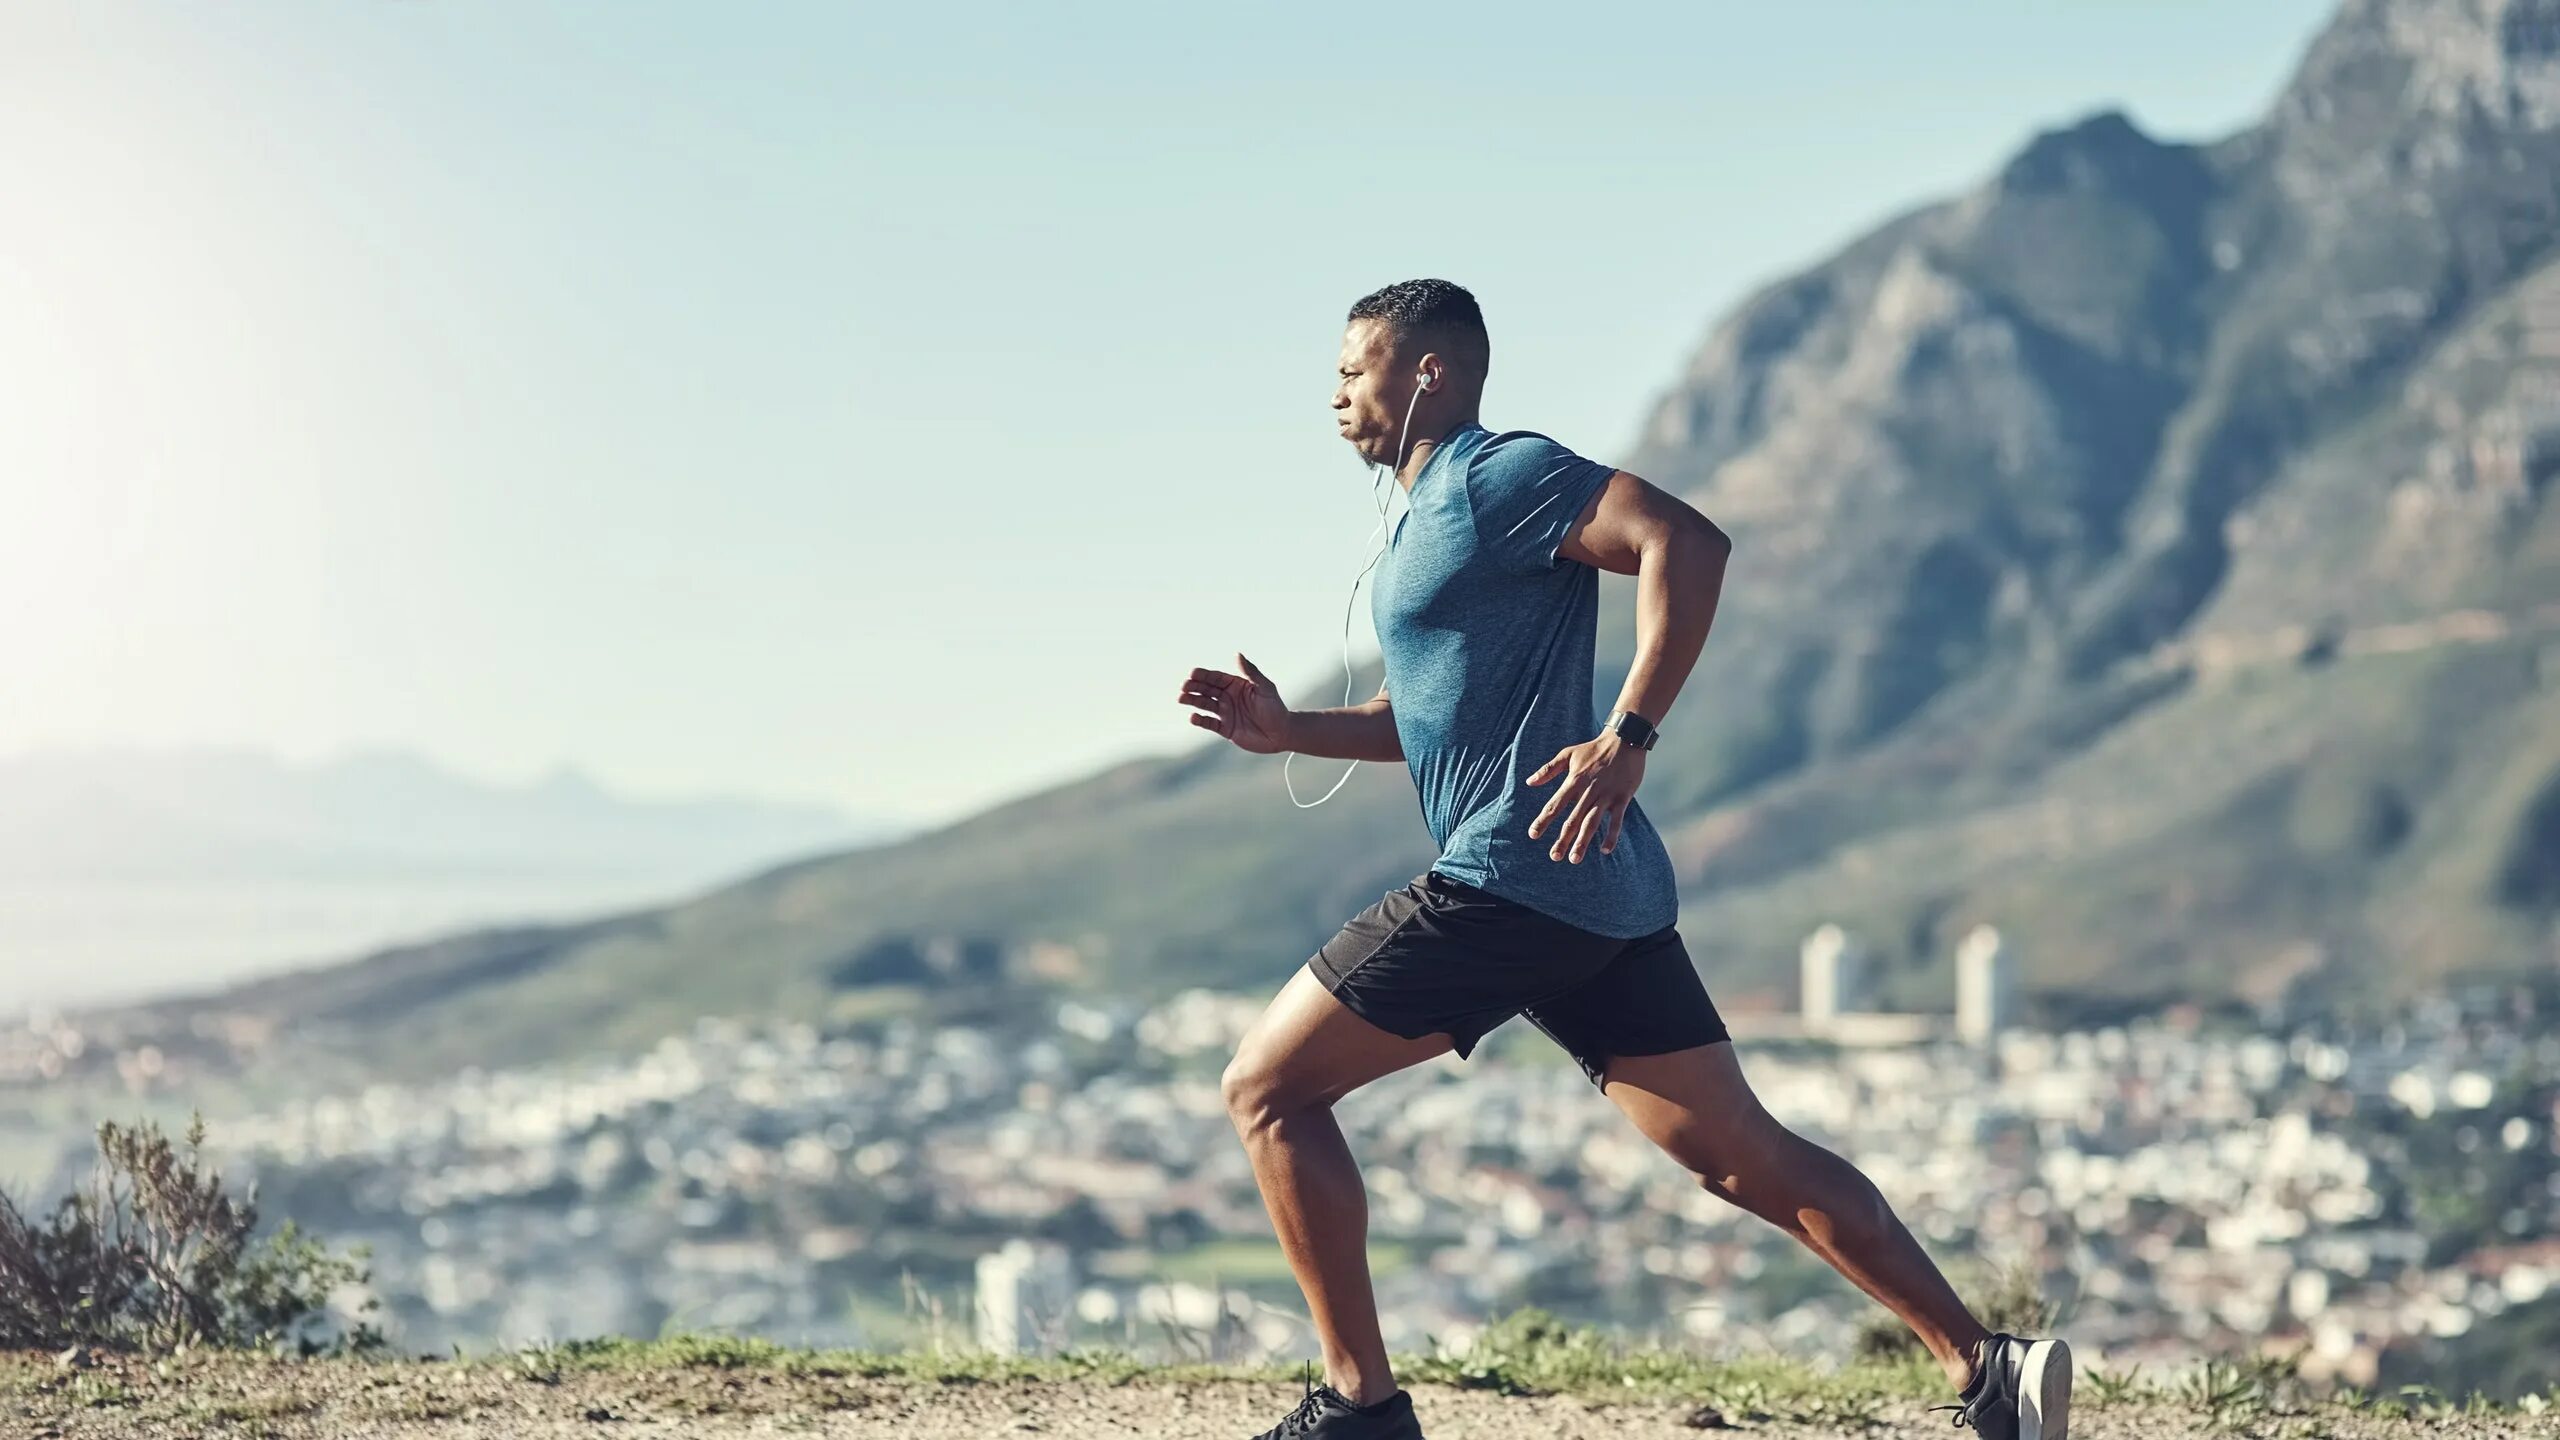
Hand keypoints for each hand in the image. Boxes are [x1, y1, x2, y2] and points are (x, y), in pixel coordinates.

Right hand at [1179, 652, 1293, 754]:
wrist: (1281, 733)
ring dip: (1193, 701)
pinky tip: (1193, 717)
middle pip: (1207, 690)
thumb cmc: (1275, 708)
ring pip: (1205, 705)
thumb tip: (1237, 654)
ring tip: (1181, 699)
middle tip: (1184, 686)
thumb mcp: (1265, 687)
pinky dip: (1201, 721)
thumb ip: (1251, 672)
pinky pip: (1210, 723)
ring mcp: (1226, 713)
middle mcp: (1228, 697)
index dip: (1204, 676)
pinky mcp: (1226, 729)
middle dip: (1194, 687)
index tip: (1193, 673)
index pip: (1216, 678)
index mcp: (1236, 685)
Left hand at [1524, 734, 1644, 862]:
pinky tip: (1605, 850)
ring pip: (1592, 822)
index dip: (1543, 820)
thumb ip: (1548, 769)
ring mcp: (1606, 795)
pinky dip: (1611, 835)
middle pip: (1573, 819)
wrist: (1624, 739)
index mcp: (1574, 781)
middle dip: (1563, 838)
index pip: (1555, 804)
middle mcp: (1589, 790)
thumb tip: (1529, 782)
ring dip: (1583, 841)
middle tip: (1554, 857)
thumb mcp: (1568, 754)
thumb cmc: (1593, 749)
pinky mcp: (1622, 798)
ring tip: (1574, 859)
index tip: (1533, 835)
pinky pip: (1617, 820)